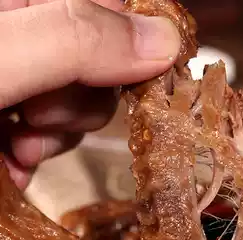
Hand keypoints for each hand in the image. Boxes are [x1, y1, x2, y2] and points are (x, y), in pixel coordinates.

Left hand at [0, 0, 179, 188]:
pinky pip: (56, 132)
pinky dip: (41, 153)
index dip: (131, 45)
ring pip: (82, 103)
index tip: (129, 82)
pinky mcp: (17, 115)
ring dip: (58, 135)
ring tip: (18, 148)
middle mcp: (30, 35)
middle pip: (101, 62)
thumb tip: (168, 40)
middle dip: (80, 102)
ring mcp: (24, 78)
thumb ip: (74, 42)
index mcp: (22, 0)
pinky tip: (11, 161)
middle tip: (38, 117)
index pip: (112, 6)